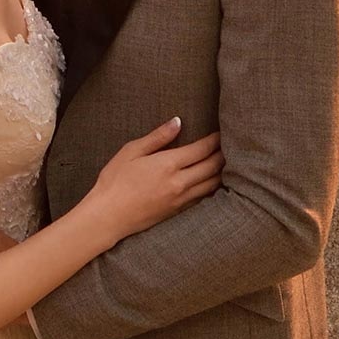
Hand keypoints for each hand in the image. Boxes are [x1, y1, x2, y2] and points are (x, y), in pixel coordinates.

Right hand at [81, 119, 220, 243]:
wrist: (108, 216)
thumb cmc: (114, 181)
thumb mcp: (131, 151)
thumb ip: (157, 137)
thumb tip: (177, 122)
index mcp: (168, 164)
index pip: (202, 149)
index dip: (215, 140)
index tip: (221, 132)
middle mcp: (179, 182)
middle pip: (212, 166)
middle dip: (223, 154)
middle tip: (230, 144)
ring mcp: (180, 199)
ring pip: (212, 184)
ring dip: (222, 172)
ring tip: (226, 162)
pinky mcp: (178, 211)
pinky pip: (203, 197)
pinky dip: (212, 187)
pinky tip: (212, 181)